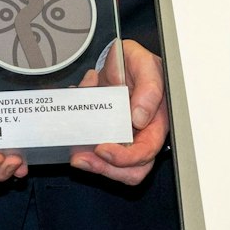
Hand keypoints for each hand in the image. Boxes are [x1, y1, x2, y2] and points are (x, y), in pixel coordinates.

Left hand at [68, 41, 166, 185]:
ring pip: (113, 167)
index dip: (126, 157)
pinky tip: (73, 138)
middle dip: (107, 169)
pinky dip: (82, 150)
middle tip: (85, 159)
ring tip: (77, 156)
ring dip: (93, 166)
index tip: (104, 149)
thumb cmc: (137, 63)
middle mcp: (141, 134)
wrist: (118, 59)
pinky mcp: (106, 136)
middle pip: (131, 170)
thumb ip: (149, 88)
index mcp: (156, 122)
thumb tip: (141, 117)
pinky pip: (95, 154)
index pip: (146, 151)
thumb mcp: (145, 65)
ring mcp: (123, 137)